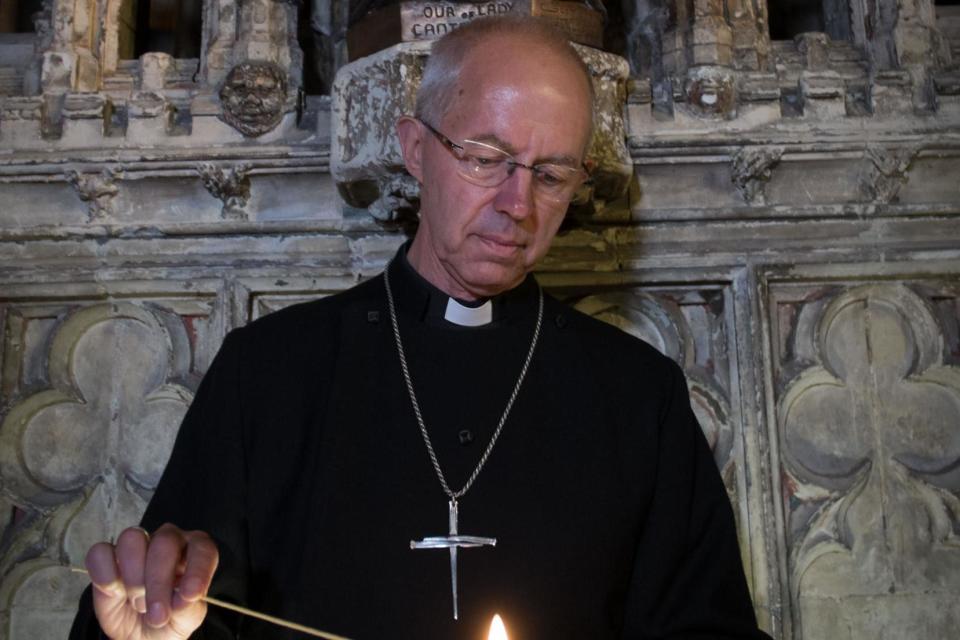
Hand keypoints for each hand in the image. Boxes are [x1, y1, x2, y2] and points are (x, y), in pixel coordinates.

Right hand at [85, 524, 218, 639]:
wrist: (138, 636)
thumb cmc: (169, 620)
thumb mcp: (186, 619)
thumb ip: (189, 607)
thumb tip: (183, 597)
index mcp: (193, 552)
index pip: (202, 547)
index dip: (198, 569)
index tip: (190, 595)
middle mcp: (166, 542)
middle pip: (164, 542)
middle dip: (159, 581)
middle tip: (157, 614)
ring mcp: (136, 546)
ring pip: (132, 538)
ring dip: (134, 576)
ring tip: (138, 603)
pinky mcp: (106, 557)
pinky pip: (100, 552)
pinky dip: (105, 574)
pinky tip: (113, 592)